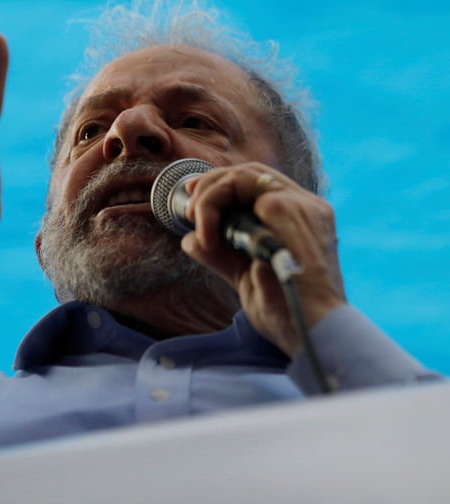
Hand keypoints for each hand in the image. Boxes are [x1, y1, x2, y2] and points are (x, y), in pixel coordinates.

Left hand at [181, 163, 346, 356]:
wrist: (313, 332)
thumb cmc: (286, 312)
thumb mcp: (246, 278)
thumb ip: (221, 255)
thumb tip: (190, 240)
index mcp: (301, 220)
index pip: (259, 183)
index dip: (222, 183)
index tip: (193, 198)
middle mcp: (306, 206)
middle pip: (252, 172)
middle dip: (211, 184)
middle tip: (190, 212)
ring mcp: (303, 206)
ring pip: (246, 175)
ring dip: (211, 195)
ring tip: (198, 222)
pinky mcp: (291, 212)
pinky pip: (246, 189)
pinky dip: (218, 205)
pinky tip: (210, 234)